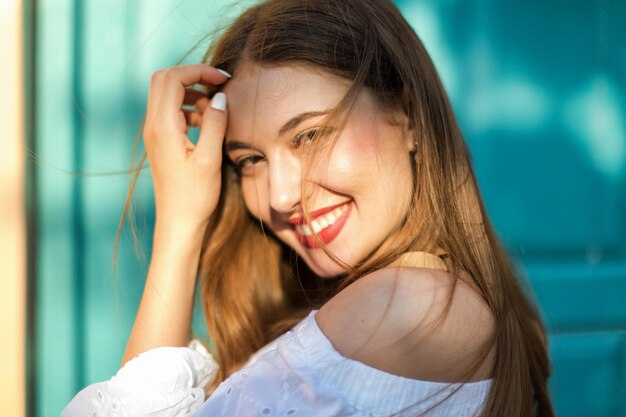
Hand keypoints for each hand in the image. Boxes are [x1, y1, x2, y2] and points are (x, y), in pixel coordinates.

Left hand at [143, 64, 229, 232]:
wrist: (178, 223)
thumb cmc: (195, 196)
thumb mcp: (210, 158)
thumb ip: (214, 123)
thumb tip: (219, 97)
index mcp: (163, 127)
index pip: (173, 78)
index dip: (198, 71)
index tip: (223, 79)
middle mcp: (153, 126)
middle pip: (164, 80)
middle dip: (192, 76)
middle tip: (218, 85)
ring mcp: (154, 134)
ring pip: (166, 94)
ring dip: (191, 92)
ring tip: (216, 108)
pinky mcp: (160, 142)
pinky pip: (171, 112)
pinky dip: (189, 108)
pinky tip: (207, 123)